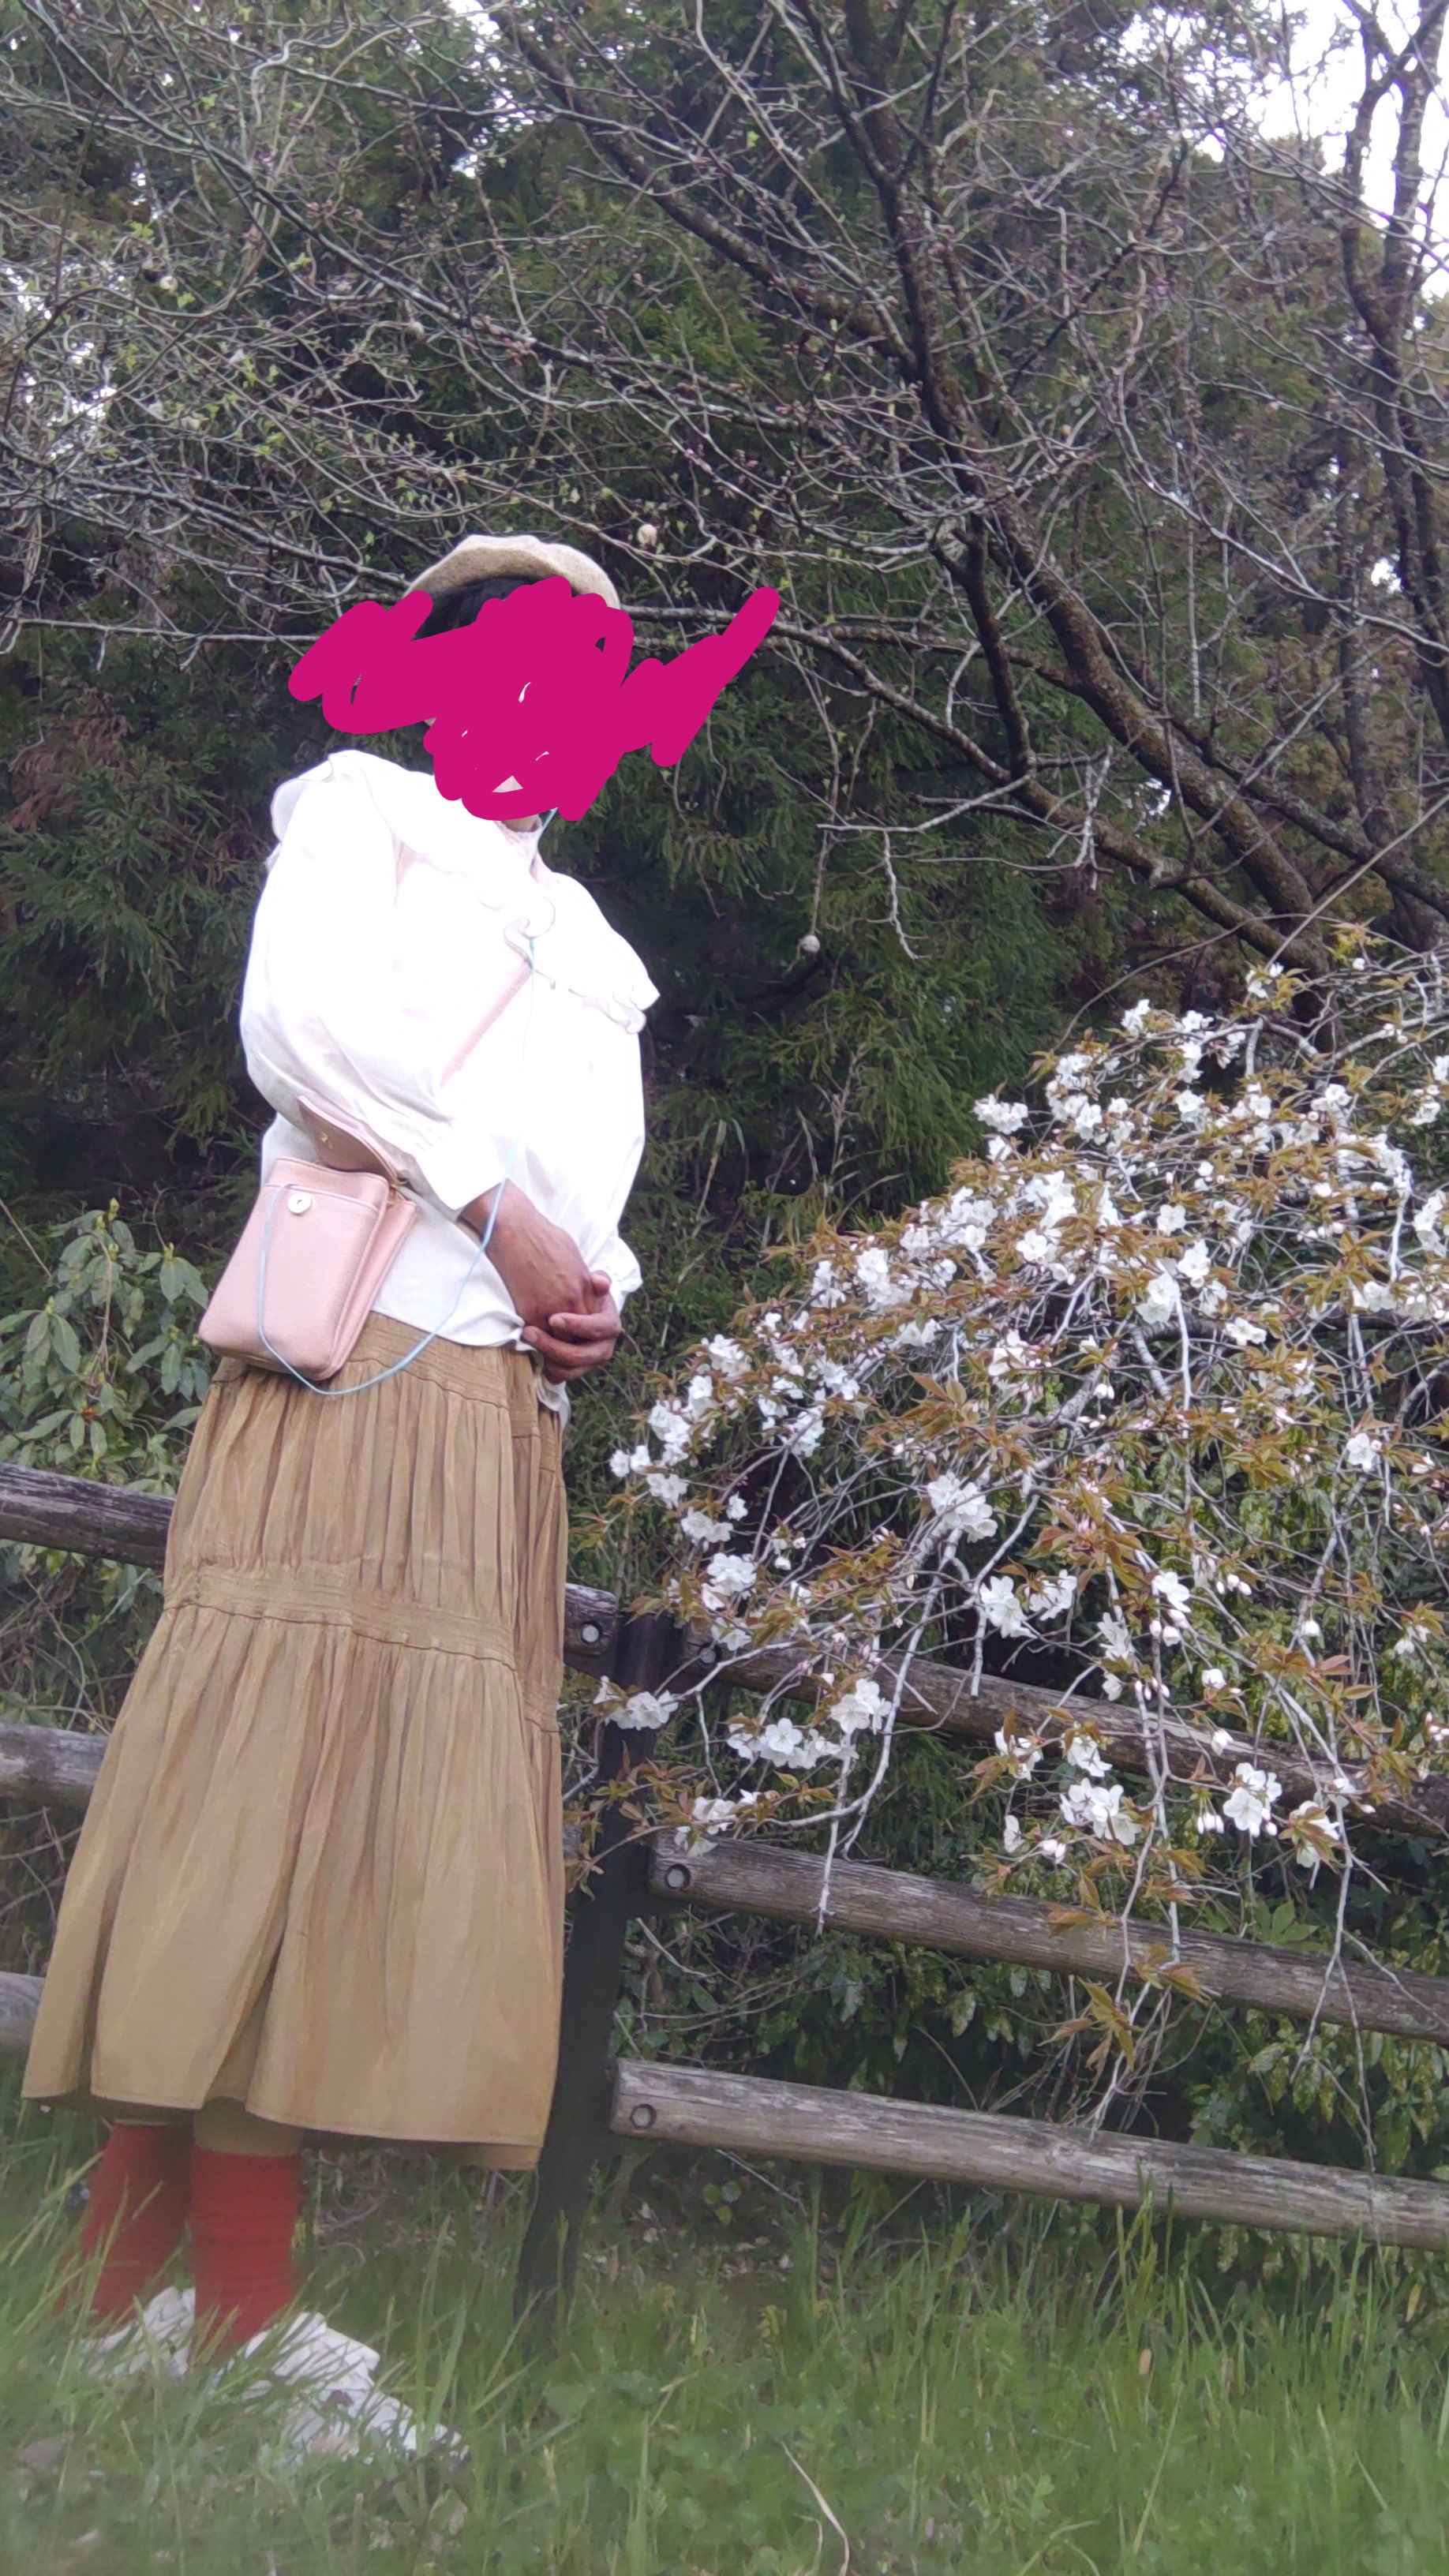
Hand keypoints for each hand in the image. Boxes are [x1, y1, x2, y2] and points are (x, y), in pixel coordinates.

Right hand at [462, 1184, 595, 1328]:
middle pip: (580, 1335)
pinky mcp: (529, 1311)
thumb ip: (586, 1277)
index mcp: (585, 1285)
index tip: (577, 1330)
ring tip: (549, 1343)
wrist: (515, 1230)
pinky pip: (539, 1336)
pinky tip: (534, 1335)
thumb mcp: (574, 1253)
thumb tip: (595, 1286)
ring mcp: (551, 1307)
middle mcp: (572, 1299)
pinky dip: (538, 1338)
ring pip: (561, 1341)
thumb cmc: (543, 1236)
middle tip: (563, 1342)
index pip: (594, 1321)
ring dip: (555, 1342)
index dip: (585, 1328)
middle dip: (573, 1339)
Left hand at [522, 1274, 620, 1382]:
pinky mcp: (575, 1370)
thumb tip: (601, 1282)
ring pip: (573, 1370)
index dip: (579, 1326)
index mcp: (610, 1326)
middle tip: (530, 1332)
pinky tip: (532, 1354)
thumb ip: (597, 1280)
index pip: (601, 1328)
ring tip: (528, 1340)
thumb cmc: (583, 1295)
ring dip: (548, 1358)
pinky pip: (562, 1376)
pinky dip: (547, 1369)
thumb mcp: (591, 1285)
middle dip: (557, 1346)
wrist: (577, 1311)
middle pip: (585, 1355)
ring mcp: (589, 1362)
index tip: (553, 1319)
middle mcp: (604, 1348)